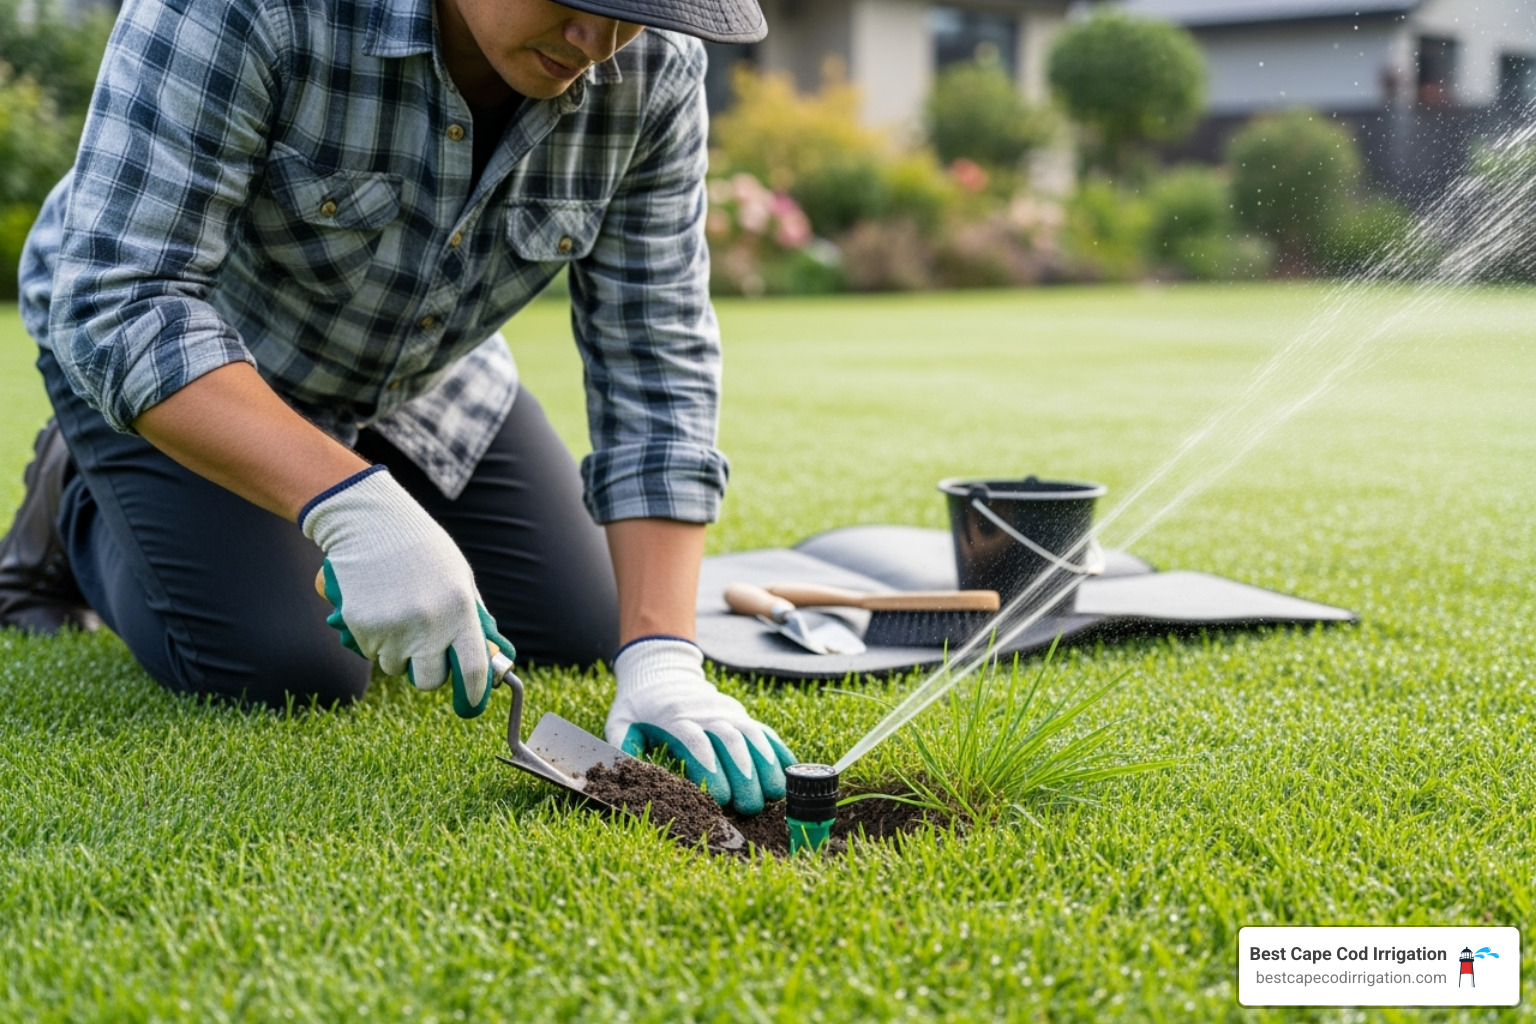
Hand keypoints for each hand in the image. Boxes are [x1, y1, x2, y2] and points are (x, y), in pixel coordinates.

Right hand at [303, 466, 511, 717]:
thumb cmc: (422, 551)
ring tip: (399, 615)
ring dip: (399, 654)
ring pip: (396, 668)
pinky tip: (379, 608)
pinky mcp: (361, 628)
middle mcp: (427, 624)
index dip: (473, 694)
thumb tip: (489, 659)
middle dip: (428, 674)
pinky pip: (372, 653)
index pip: (472, 669)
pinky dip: (376, 641)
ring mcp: (392, 628)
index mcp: (459, 610)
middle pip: (429, 681)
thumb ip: (473, 619)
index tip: (471, 704)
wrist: (371, 524)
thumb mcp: (460, 578)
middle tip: (426, 653)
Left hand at [606, 637, 795, 814]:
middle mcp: (706, 714)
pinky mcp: (740, 714)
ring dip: (767, 764)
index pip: (696, 743)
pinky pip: (763, 730)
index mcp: (676, 718)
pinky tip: (790, 770)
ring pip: (752, 735)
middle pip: (730, 742)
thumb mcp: (621, 721)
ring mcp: (727, 713)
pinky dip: (778, 749)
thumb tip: (627, 770)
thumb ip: (624, 744)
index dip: (710, 769)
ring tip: (776, 793)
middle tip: (751, 806)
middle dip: (744, 775)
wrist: (661, 670)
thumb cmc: (638, 705)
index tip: (720, 796)